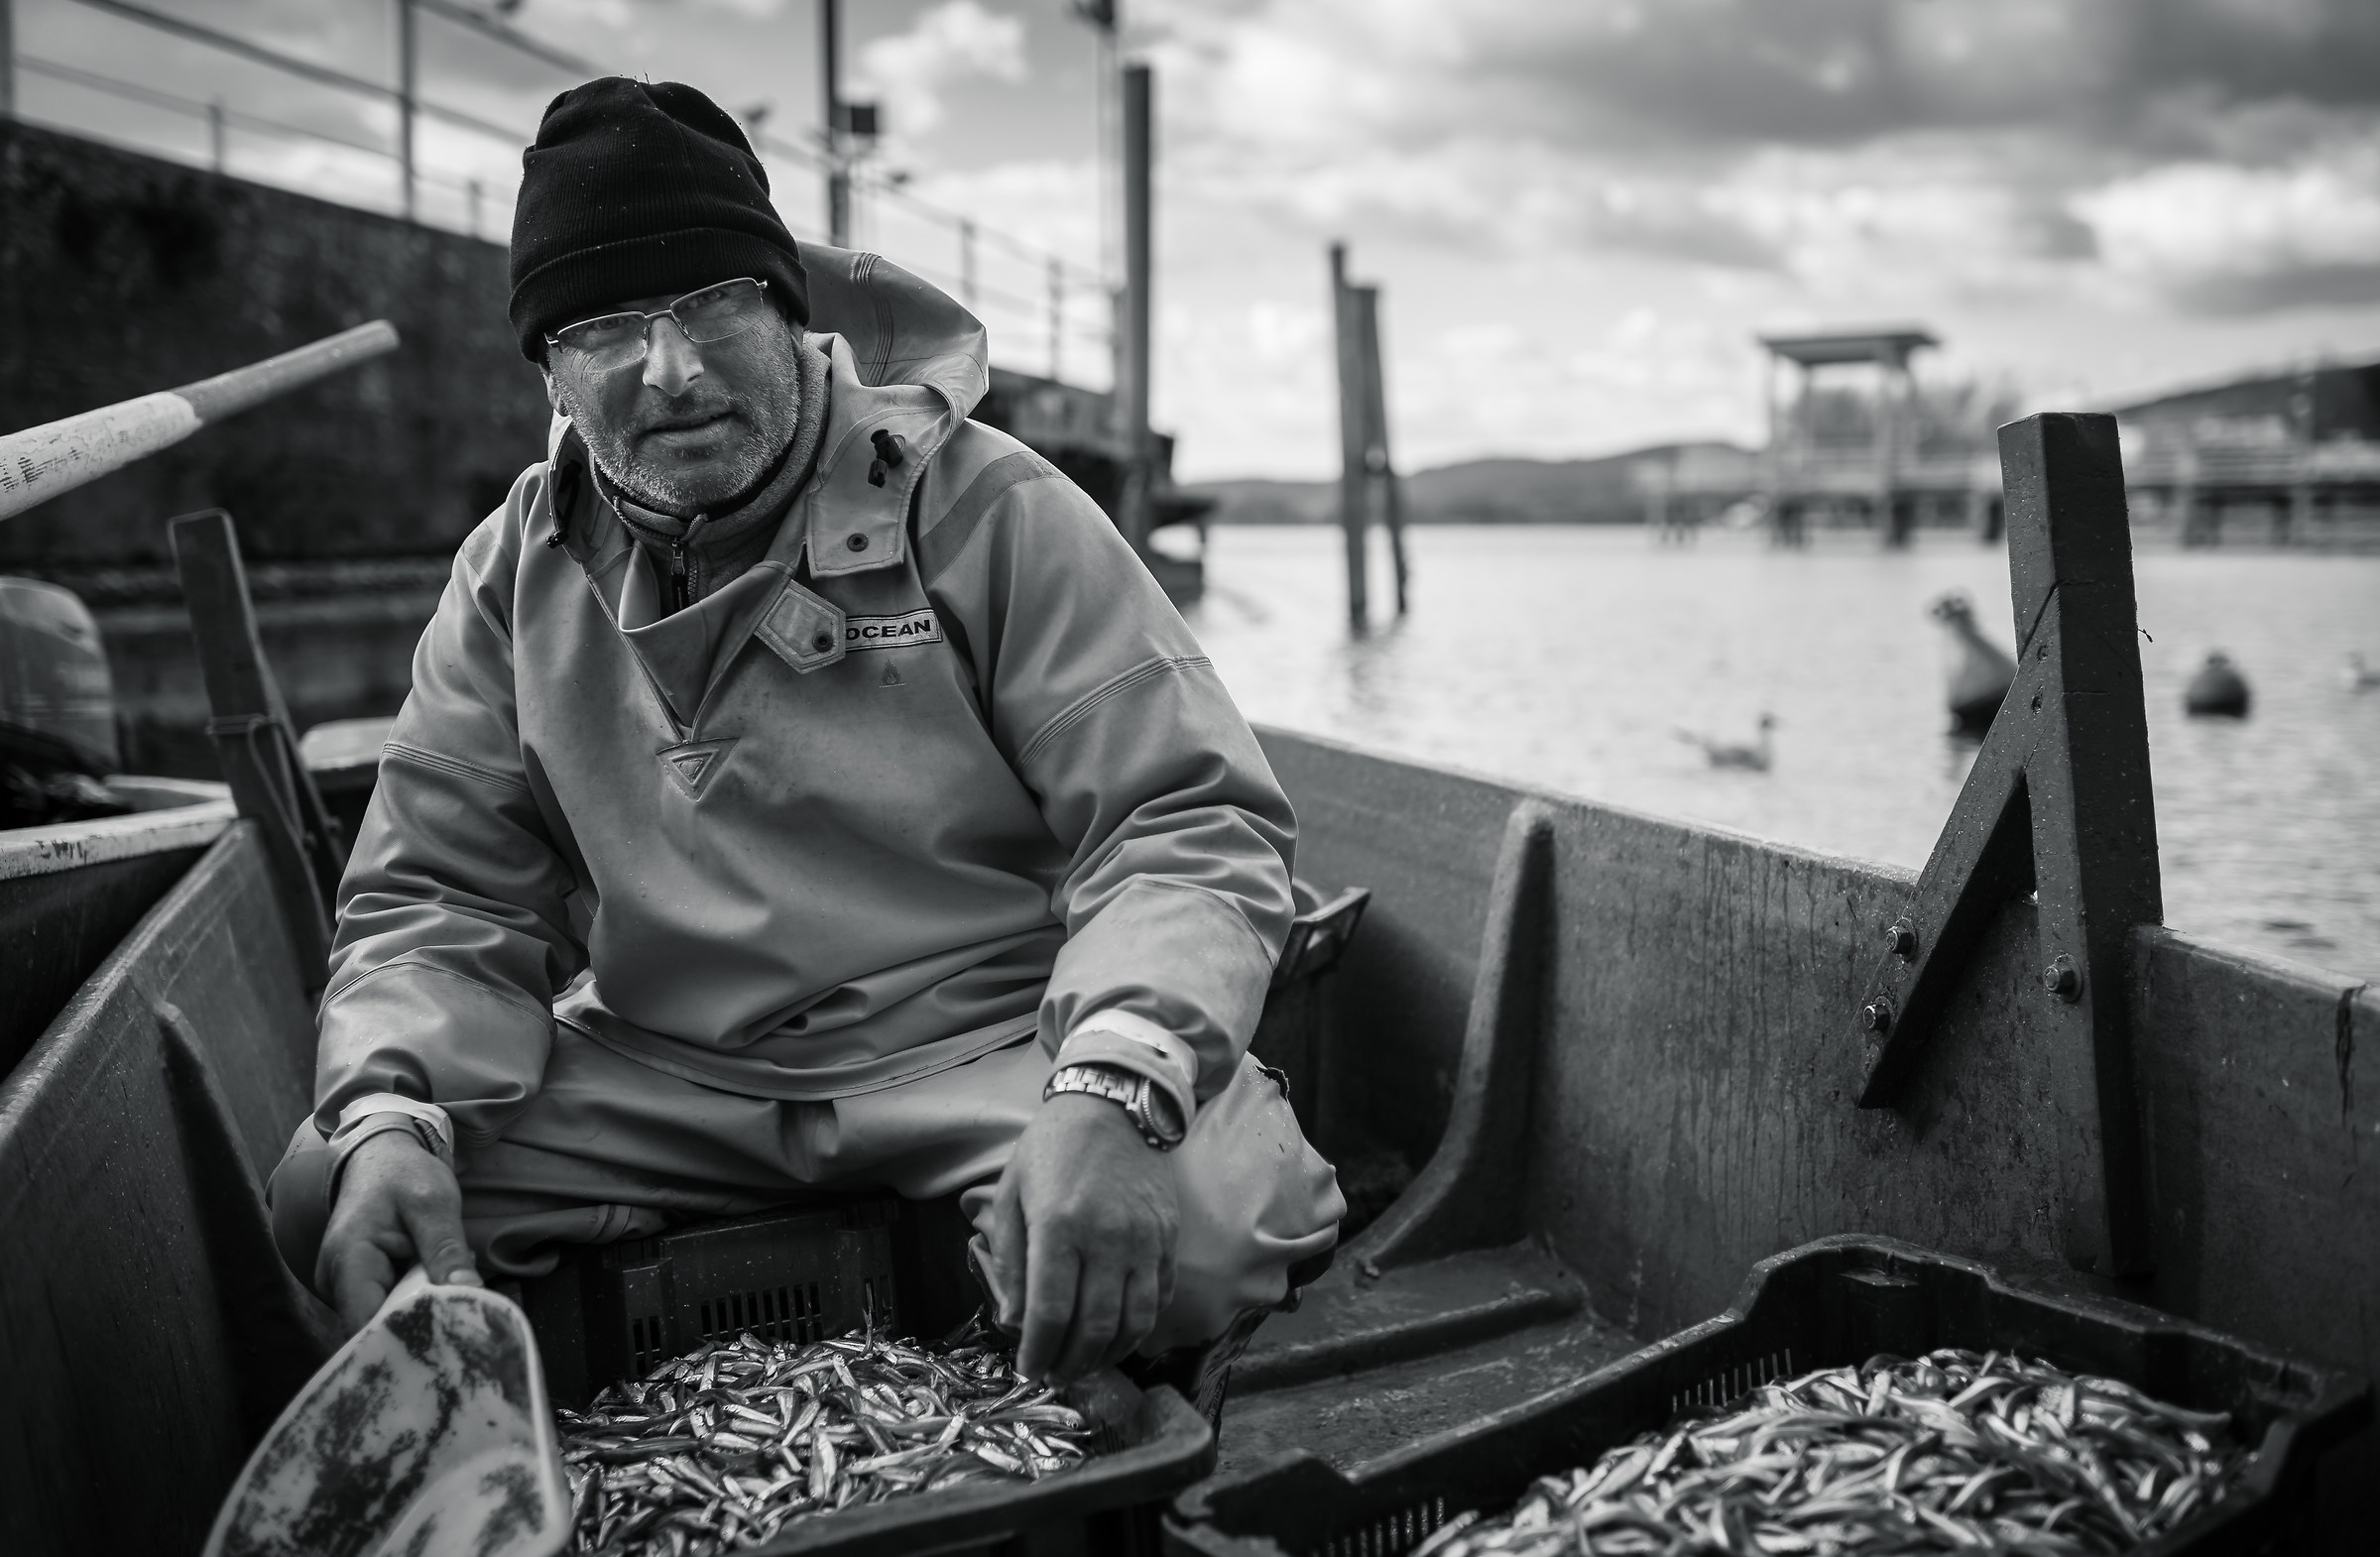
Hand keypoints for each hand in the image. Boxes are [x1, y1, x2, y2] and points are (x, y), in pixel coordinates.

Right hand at [316, 1127, 481, 1332]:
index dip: (405, 1341)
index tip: (450, 1342)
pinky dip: (417, 1302)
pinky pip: (388, 1308)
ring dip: (423, 1314)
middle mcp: (336, 1283)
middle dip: (423, 1330)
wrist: (380, 1157)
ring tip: (460, 1297)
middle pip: (376, 1330)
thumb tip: (468, 1292)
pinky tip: (443, 1287)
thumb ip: (446, 1248)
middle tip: (471, 1320)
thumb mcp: (433, 1203)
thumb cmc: (403, 1174)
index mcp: (349, 1262)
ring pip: (385, 1321)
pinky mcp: (359, 1289)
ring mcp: (344, 1289)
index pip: (366, 1327)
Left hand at [987, 1092, 1178, 1383]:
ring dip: (1110, 1354)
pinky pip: (1159, 1296)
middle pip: (1094, 1325)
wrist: (1114, 1104)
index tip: (1030, 1370)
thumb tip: (1014, 1322)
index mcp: (1059, 1226)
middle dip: (1073, 1362)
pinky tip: (1119, 1335)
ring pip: (1134, 1320)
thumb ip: (1010, 1259)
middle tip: (1057, 1376)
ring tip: (1088, 1363)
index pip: (1050, 1310)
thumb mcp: (1012, 1193)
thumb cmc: (1052, 1149)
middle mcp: (1106, 1237)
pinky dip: (1140, 1326)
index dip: (1039, 1351)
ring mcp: (1144, 1239)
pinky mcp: (1168, 1236)